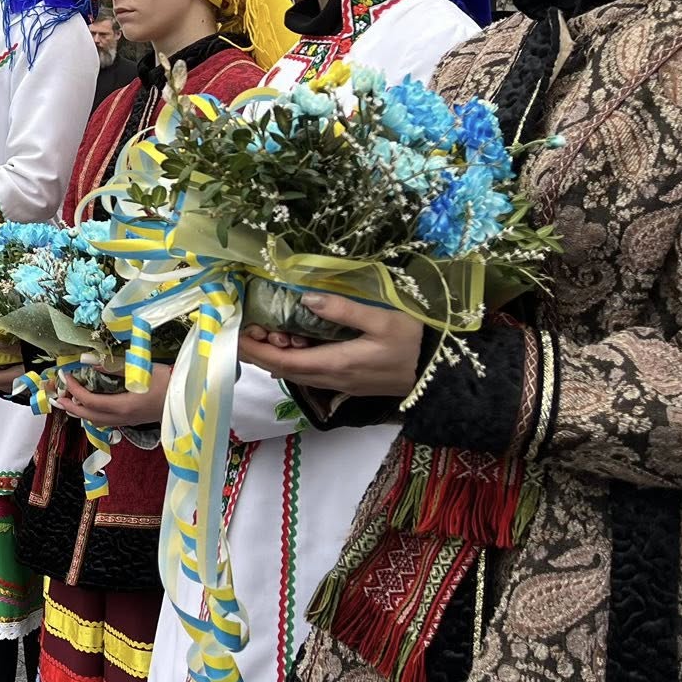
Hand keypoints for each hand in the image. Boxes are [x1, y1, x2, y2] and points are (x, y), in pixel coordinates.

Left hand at [58, 364, 167, 427]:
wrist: (190, 399)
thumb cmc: (169, 382)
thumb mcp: (141, 370)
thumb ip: (114, 368)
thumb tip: (90, 363)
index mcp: (123, 406)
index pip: (90, 401)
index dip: (75, 389)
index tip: (66, 376)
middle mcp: (122, 418)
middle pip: (89, 416)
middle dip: (72, 406)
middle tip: (59, 395)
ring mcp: (128, 422)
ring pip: (97, 421)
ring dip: (81, 411)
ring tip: (71, 400)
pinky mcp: (133, 421)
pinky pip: (106, 421)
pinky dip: (93, 413)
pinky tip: (92, 404)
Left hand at [236, 293, 423, 400]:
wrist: (443, 376)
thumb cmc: (416, 344)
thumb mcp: (384, 320)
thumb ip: (344, 310)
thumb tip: (307, 297)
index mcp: (337, 364)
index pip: (285, 362)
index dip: (258, 350)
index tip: (239, 333)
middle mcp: (334, 379)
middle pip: (285, 371)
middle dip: (260, 352)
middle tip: (246, 327)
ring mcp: (342, 383)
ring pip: (298, 373)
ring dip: (278, 355)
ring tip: (267, 330)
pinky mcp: (350, 382)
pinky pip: (313, 372)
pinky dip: (296, 358)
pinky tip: (295, 341)